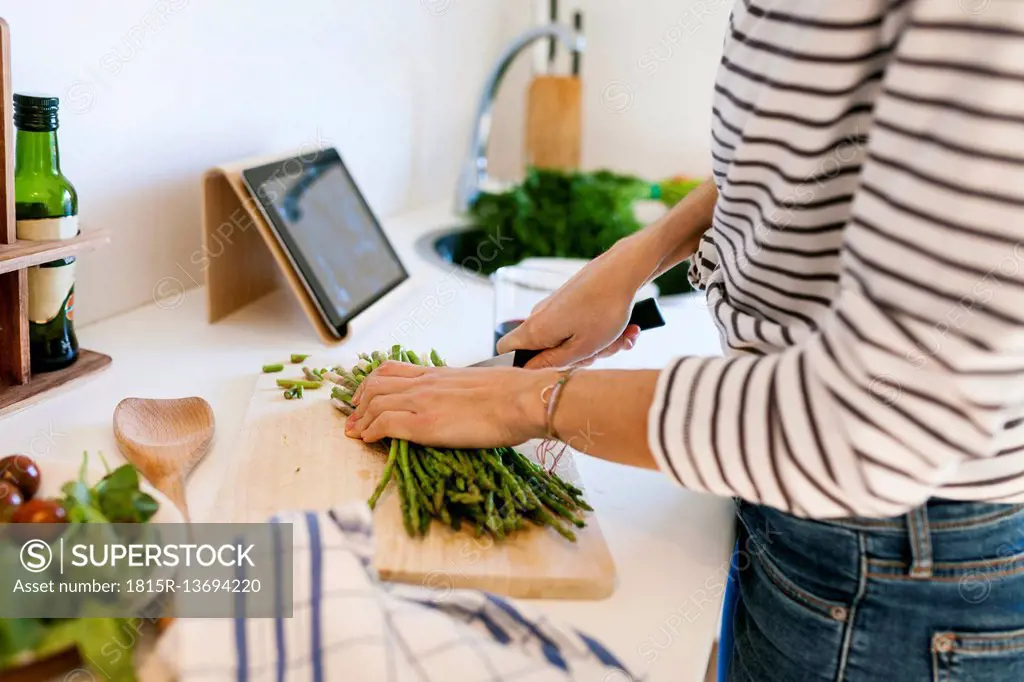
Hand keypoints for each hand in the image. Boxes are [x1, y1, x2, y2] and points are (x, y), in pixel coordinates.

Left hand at [344, 361, 557, 446]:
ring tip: (354, 432)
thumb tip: (463, 404)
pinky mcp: (426, 424)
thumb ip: (462, 391)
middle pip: (376, 384)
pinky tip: (367, 439)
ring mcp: (423, 402)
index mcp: (439, 373)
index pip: (392, 369)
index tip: (363, 396)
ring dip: (360, 418)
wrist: (524, 400)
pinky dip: (370, 431)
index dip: (370, 382)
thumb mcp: (480, 385)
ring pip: (375, 402)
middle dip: (358, 402)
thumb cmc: (515, 396)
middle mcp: (426, 383)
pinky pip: (385, 424)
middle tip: (352, 418)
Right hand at [496, 236, 651, 368]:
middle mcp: (539, 316)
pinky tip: (627, 330)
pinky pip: (581, 326)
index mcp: (535, 330)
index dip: (519, 366)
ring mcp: (555, 308)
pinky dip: (603, 331)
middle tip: (599, 353)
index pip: (505, 350)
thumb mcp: (582, 348)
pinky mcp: (570, 302)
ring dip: (598, 345)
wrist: (622, 270)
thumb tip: (530, 370)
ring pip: (570, 339)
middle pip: (546, 351)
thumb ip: (552, 363)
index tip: (546, 371)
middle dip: (576, 358)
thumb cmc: (603, 310)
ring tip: (621, 339)